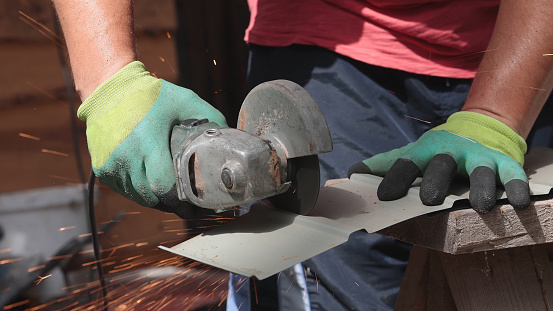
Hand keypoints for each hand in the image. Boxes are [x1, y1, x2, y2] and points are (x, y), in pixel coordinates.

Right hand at [78, 61, 226, 216]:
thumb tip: (229, 136)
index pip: (164, 187)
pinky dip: (138, 192)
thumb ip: (210, 116)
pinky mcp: (101, 168)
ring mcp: (110, 164)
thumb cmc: (151, 95)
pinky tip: (150, 186)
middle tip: (187, 205)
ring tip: (170, 197)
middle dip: (171, 204)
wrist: (109, 89)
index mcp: (148, 142)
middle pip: (152, 197)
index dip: (181, 201)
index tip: (195, 206)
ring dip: (155, 200)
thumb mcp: (185, 99)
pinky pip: (124, 191)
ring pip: (137, 197)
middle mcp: (126, 156)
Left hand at [348, 112, 529, 212]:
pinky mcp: (505, 162)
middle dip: (435, 180)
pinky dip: (516, 186)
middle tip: (429, 200)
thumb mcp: (412, 153)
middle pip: (441, 164)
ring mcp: (479, 156)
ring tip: (481, 204)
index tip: (383, 197)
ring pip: (481, 170)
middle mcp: (451, 152)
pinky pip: (513, 174)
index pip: (405, 163)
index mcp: (424, 151)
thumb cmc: (437, 151)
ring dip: (481, 186)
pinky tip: (517, 201)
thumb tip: (352, 173)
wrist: (478, 128)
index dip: (394, 179)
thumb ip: (385, 164)